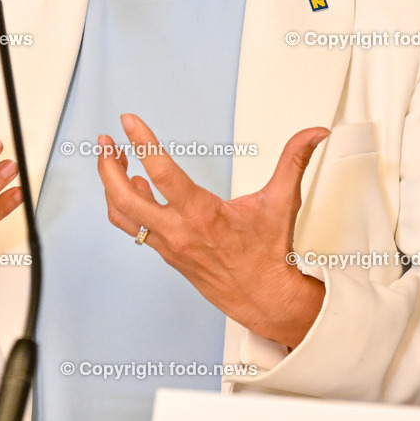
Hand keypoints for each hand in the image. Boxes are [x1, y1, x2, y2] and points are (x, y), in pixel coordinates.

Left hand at [97, 114, 328, 349]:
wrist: (265, 299)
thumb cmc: (270, 253)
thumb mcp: (283, 201)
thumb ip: (294, 160)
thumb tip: (314, 134)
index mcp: (203, 215)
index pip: (163, 173)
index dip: (143, 143)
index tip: (129, 121)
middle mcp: (179, 231)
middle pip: (124, 198)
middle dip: (107, 166)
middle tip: (105, 141)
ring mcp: (168, 244)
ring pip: (123, 215)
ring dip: (111, 185)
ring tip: (110, 159)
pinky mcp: (166, 252)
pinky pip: (133, 227)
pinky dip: (126, 205)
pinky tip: (132, 187)